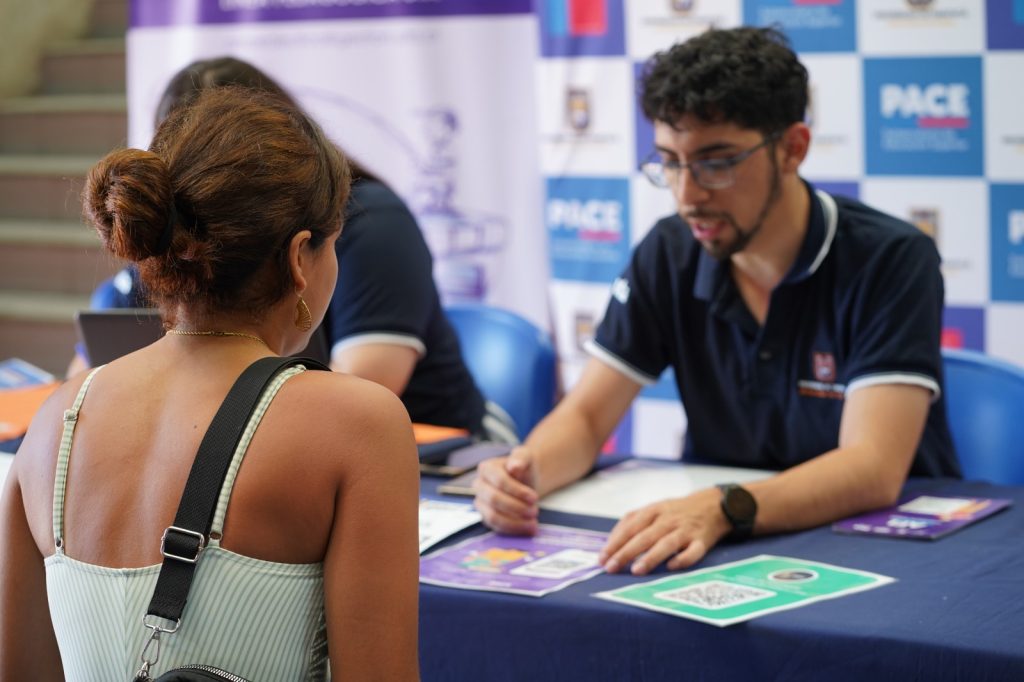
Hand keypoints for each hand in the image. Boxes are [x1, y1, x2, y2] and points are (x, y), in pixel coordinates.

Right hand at [472, 446, 539, 534]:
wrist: (525, 482)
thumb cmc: (524, 468)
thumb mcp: (526, 458)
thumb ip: (520, 458)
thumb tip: (514, 466)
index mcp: (486, 468)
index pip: (499, 481)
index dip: (517, 490)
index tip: (534, 497)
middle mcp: (479, 485)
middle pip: (494, 499)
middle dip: (516, 507)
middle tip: (535, 511)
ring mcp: (481, 503)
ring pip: (493, 517)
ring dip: (515, 522)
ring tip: (533, 523)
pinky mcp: (486, 517)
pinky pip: (496, 528)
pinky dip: (513, 530)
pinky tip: (528, 528)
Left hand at [599, 488, 731, 574]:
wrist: (713, 505)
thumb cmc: (676, 511)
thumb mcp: (653, 509)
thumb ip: (633, 523)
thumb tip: (611, 543)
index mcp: (653, 511)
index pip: (630, 527)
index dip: (615, 542)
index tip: (602, 558)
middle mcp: (668, 519)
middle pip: (644, 536)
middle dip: (626, 552)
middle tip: (611, 568)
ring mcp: (685, 530)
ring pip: (666, 544)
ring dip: (651, 557)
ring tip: (636, 570)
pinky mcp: (702, 541)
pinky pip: (693, 551)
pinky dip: (683, 559)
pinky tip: (671, 567)